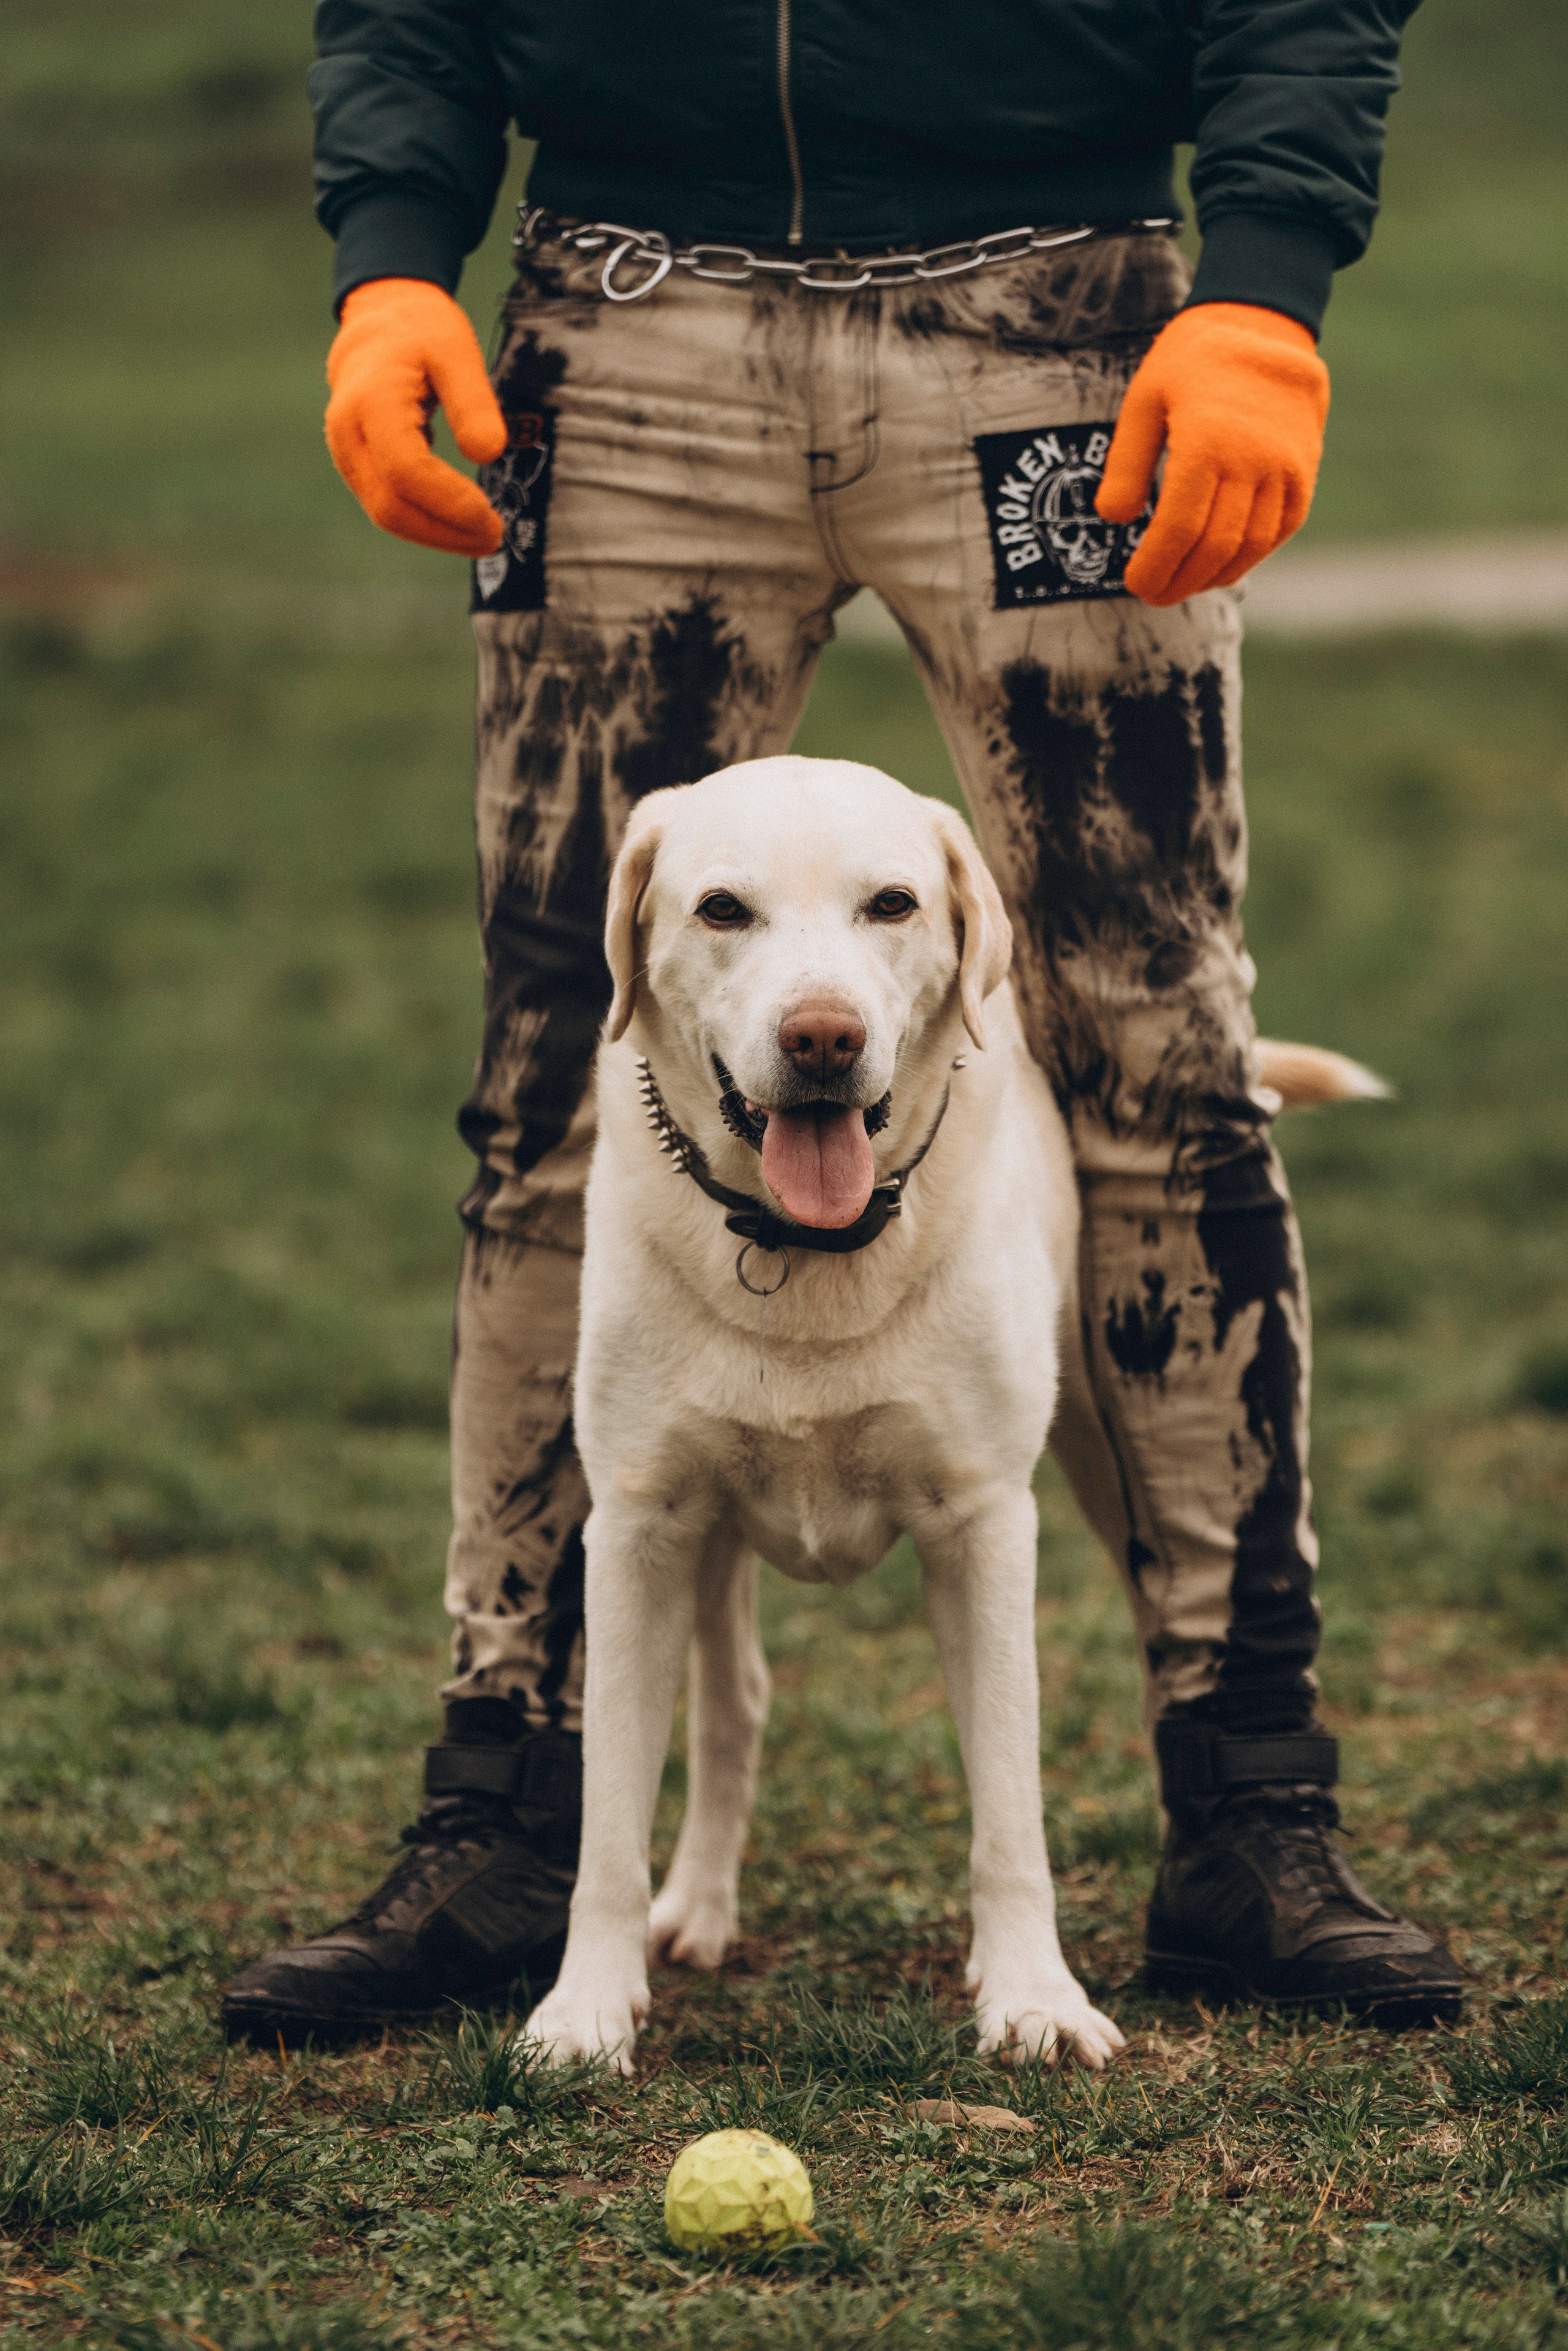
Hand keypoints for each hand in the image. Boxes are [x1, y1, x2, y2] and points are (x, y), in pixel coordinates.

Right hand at [324, 278, 507, 554]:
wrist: (379, 321)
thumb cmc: (422, 332)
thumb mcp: (457, 352)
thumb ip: (472, 402)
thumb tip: (488, 455)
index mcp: (370, 400)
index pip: (406, 471)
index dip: (449, 502)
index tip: (491, 517)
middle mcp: (347, 433)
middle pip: (390, 506)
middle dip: (444, 531)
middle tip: (495, 538)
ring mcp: (346, 453)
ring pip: (386, 514)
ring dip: (436, 534)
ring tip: (484, 535)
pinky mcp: (356, 465)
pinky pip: (388, 505)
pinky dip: (426, 520)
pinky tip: (461, 519)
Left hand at [1097, 303, 1329, 606]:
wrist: (1264, 323)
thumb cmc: (1193, 362)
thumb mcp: (1145, 398)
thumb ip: (1125, 463)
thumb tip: (1112, 519)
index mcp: (1206, 444)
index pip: (1179, 529)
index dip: (1155, 566)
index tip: (1134, 583)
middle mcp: (1252, 460)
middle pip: (1215, 546)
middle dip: (1180, 581)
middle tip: (1154, 595)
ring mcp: (1285, 467)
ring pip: (1251, 545)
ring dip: (1215, 576)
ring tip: (1185, 584)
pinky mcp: (1305, 469)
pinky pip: (1282, 528)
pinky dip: (1252, 555)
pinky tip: (1224, 565)